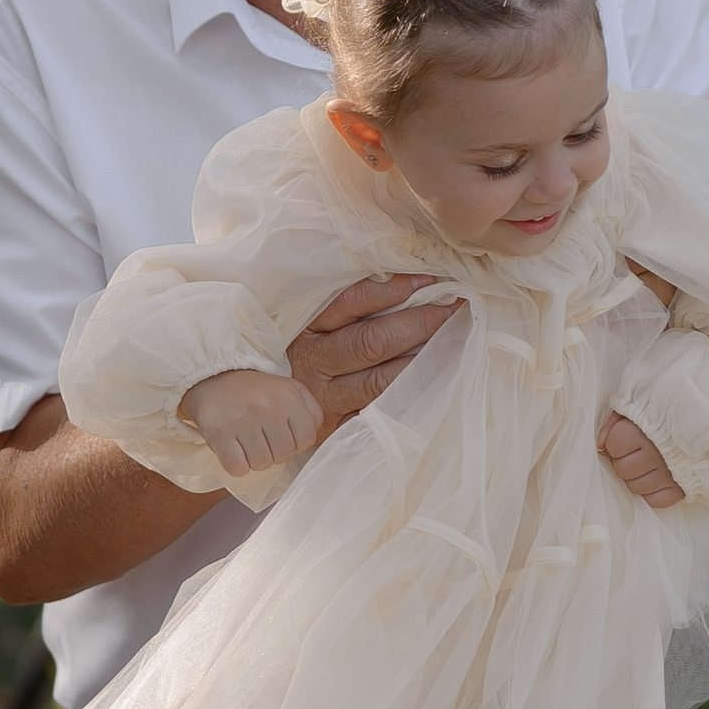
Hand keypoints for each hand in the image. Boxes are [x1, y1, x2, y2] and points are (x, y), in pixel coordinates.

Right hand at [182, 367, 325, 475]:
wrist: (211, 378)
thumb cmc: (256, 391)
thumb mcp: (290, 389)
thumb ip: (311, 412)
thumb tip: (312, 437)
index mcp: (288, 396)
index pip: (306, 440)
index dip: (294, 443)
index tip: (280, 434)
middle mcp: (267, 406)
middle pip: (283, 455)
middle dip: (273, 452)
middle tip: (260, 438)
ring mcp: (242, 420)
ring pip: (261, 464)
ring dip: (254, 460)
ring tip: (246, 442)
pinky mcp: (219, 433)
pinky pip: (238, 468)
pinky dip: (236, 465)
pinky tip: (233, 449)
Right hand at [289, 274, 458, 431]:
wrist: (255, 405)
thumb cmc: (291, 353)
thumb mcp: (304, 323)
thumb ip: (341, 305)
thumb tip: (400, 280)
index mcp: (305, 329)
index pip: (351, 302)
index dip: (392, 290)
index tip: (427, 280)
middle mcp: (314, 364)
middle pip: (372, 341)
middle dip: (418, 323)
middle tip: (452, 309)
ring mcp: (325, 400)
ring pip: (380, 381)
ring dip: (420, 362)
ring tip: (453, 342)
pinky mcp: (335, 428)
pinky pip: (378, 414)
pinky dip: (408, 399)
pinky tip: (434, 384)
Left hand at [601, 411, 683, 509]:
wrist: (703, 424)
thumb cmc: (663, 416)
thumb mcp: (637, 407)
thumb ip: (613, 422)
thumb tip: (599, 446)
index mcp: (643, 432)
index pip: (613, 446)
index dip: (616, 443)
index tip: (627, 438)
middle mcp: (655, 455)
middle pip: (622, 470)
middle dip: (624, 461)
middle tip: (636, 453)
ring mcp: (668, 475)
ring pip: (635, 487)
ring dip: (637, 477)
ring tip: (647, 465)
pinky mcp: (679, 490)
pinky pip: (654, 500)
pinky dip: (652, 492)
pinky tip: (657, 478)